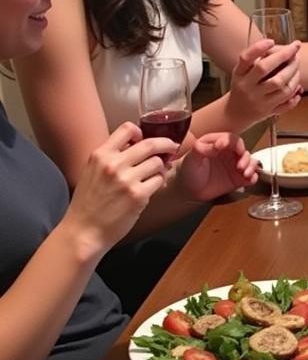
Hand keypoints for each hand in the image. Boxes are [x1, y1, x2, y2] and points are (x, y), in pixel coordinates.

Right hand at [63, 122, 171, 254]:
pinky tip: (152, 188)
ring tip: (156, 175)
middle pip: (150, 144)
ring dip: (161, 168)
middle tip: (172, 147)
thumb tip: (136, 144)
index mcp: (100, 155)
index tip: (147, 138)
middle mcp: (113, 164)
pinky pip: (158, 181)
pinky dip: (158, 183)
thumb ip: (111, 156)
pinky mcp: (138, 195)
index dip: (142, 132)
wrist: (83, 231)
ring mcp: (126, 180)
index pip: (127, 128)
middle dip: (166, 144)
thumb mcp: (92, 171)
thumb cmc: (88, 203)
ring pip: (158, 163)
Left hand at [176, 132, 257, 201]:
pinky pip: (250, 176)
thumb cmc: (188, 171)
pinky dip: (253, 177)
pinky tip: (250, 179)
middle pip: (243, 150)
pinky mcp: (238, 178)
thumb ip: (203, 148)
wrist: (187, 190)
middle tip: (240, 165)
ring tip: (245, 174)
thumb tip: (218, 143)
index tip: (227, 147)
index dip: (232, 143)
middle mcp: (229, 153)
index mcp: (218, 144)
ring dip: (251, 166)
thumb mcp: (192, 158)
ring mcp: (234, 166)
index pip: (231, 139)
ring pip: (250, 161)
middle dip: (245, 157)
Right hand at [226, 38, 302, 125]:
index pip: (246, 58)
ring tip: (297, 68)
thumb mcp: (241, 71)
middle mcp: (247, 87)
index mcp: (239, 74)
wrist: (236, 112)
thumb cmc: (243, 87)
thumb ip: (255, 59)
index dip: (258, 48)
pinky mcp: (268, 112)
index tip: (271, 41)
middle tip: (295, 50)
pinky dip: (295, 96)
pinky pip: (285, 104)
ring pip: (280, 86)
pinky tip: (298, 88)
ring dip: (294, 76)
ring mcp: (258, 101)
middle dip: (284, 57)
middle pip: (265, 69)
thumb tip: (281, 48)